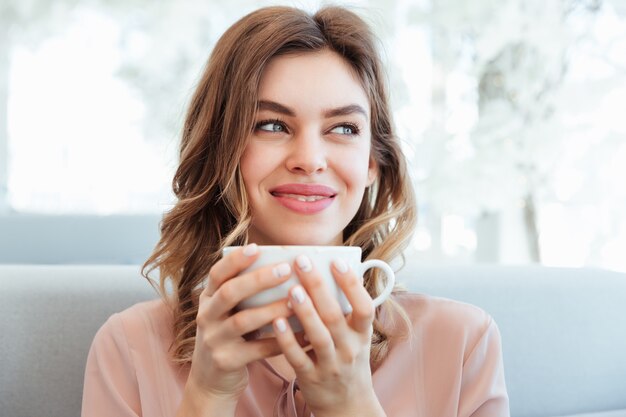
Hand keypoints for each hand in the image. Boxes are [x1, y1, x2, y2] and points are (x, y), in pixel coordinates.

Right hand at [186, 244, 292, 402]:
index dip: (236, 260)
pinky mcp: (225, 362)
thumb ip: (244, 295)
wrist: (210, 382)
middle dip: (258, 279)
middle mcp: (206, 317)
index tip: (257, 247)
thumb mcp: (227, 313)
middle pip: (229, 293)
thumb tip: (284, 267)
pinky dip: (280, 341)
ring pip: (243, 321)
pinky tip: (302, 335)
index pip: (217, 273)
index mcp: (208, 299)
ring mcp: (213, 340)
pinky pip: (256, 350)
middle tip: (286, 269)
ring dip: (271, 310)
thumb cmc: (230, 337)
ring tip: (295, 301)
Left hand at [271, 256, 384, 416]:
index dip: (352, 284)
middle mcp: (349, 349)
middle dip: (318, 287)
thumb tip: (328, 271)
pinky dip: (287, 339)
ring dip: (305, 312)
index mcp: (362, 334)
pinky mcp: (310, 378)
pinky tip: (276, 321)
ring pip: (319, 336)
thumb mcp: (356, 337)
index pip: (364, 307)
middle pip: (335, 316)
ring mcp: (330, 365)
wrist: (347, 406)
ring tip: (291, 289)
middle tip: (302, 261)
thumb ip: (345, 311)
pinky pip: (298, 357)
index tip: (336, 261)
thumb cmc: (347, 360)